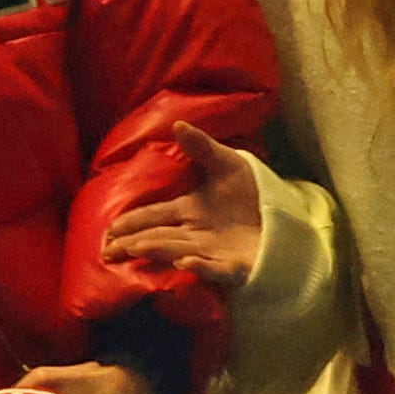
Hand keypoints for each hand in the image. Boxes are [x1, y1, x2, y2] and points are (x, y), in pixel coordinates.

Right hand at [101, 122, 261, 289]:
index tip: (109, 230)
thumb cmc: (253, 193)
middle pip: (158, 237)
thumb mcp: (228, 164)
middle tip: (108, 251)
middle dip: (133, 244)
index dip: (131, 222)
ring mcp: (213, 251)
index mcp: (190, 210)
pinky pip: (215, 268)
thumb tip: (177, 125)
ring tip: (138, 248)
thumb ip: (202, 147)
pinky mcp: (235, 266)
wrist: (286, 218)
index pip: (154, 216)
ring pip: (179, 250)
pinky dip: (200, 266)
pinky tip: (185, 262)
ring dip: (159, 250)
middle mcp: (195, 233)